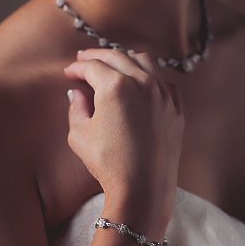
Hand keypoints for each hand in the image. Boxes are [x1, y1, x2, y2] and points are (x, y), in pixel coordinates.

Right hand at [63, 49, 183, 224]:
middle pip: (117, 57)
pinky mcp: (176, 108)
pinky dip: (149, 76)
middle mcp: (143, 83)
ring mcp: (163, 94)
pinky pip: (163, 81)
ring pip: (144, 61)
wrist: (144, 189)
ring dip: (125, 59)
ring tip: (112, 65)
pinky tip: (141, 83)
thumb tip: (77, 94)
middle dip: (97, 56)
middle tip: (83, 60)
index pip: (92, 66)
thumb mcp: (80, 135)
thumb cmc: (109, 163)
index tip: (68, 73)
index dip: (77, 67)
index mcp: (115, 86)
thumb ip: (76, 108)